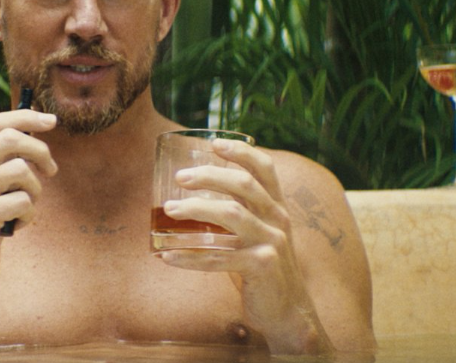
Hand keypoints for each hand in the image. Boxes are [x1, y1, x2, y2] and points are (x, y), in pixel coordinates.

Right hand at [0, 110, 57, 292]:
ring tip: (24, 210)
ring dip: (35, 192)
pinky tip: (15, 227)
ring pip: (21, 171)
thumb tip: (32, 136)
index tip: (50, 120)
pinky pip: (23, 202)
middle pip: (11, 139)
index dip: (25, 117)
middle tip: (51, 171)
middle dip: (41, 151)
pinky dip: (29, 216)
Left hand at [159, 139, 332, 353]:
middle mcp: (278, 220)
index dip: (241, 152)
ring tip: (169, 210)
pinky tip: (168, 257)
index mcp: (277, 208)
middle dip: (210, 175)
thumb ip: (238, 214)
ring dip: (196, 208)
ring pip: (232, 214)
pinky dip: (190, 257)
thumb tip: (194, 198)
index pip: (265, 169)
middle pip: (244, 185)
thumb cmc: (263, 268)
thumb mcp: (258, 234)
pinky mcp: (262, 266)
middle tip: (179, 178)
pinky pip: (219, 258)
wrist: (288, 312)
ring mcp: (272, 242)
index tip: (214, 143)